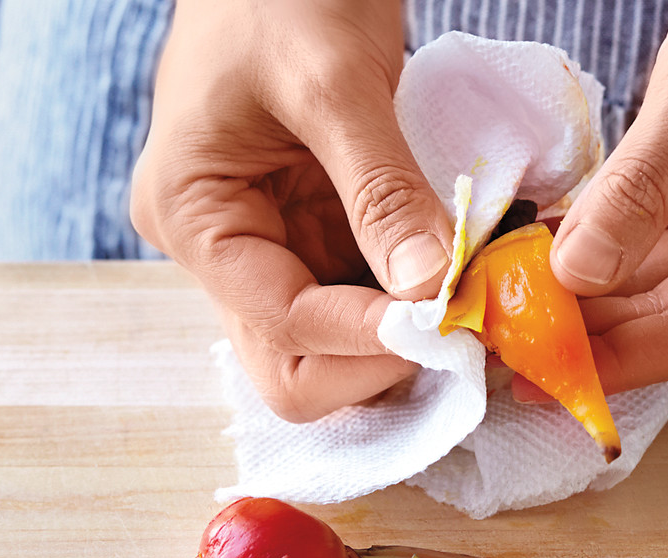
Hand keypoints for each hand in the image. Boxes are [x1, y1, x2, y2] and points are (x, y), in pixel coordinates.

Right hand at [131, 0, 453, 421]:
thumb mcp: (334, 83)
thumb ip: (381, 189)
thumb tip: (432, 287)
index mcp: (193, 215)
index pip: (281, 324)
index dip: (368, 337)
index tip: (451, 323)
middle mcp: (223, 248)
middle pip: (293, 365)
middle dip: (378, 362)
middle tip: (462, 332)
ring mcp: (272, 244)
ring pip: (334, 345)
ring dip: (404, 341)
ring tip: (474, 308)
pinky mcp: (318, 231)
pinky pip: (366, 294)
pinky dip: (413, 301)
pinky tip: (464, 282)